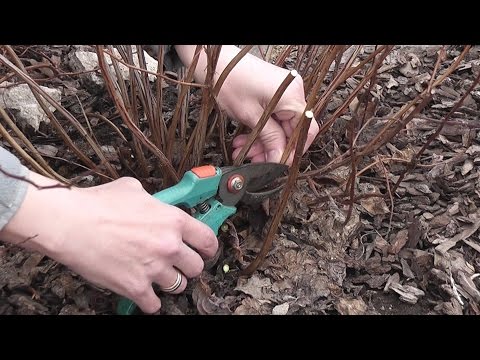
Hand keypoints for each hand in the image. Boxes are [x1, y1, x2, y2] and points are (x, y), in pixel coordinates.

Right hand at [0, 172, 217, 313]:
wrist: (70, 223)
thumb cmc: (98, 204)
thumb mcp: (133, 189)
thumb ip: (153, 200)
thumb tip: (154, 203)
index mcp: (173, 221)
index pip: (208, 240)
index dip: (208, 247)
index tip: (203, 250)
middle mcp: (169, 246)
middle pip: (197, 267)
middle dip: (188, 266)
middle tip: (177, 263)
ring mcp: (154, 269)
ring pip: (180, 286)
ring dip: (171, 282)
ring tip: (158, 276)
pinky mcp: (136, 288)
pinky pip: (154, 305)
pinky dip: (150, 301)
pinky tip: (143, 293)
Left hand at [218, 53, 319, 164]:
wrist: (215, 62)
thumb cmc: (230, 82)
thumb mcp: (251, 116)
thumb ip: (270, 139)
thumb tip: (280, 159)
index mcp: (292, 96)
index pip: (306, 131)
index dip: (293, 151)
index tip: (278, 163)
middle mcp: (293, 92)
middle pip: (290, 130)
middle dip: (271, 148)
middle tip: (254, 160)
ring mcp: (284, 92)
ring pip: (279, 126)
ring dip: (262, 142)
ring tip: (243, 151)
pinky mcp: (273, 93)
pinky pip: (272, 117)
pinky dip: (260, 130)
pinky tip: (244, 140)